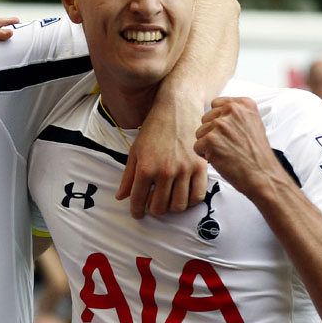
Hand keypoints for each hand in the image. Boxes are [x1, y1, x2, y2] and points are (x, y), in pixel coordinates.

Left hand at [117, 101, 206, 218]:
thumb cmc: (154, 129)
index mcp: (146, 168)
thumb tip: (120, 197)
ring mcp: (185, 170)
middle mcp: (165, 171)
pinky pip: (197, 196)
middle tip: (153, 204)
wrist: (177, 109)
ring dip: (171, 207)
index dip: (136, 211)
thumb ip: (128, 177)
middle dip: (154, 209)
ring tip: (168, 199)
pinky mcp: (200, 167)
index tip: (138, 214)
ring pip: (179, 205)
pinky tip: (183, 194)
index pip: (139, 200)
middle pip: (160, 207)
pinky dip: (189, 201)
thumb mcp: (135, 151)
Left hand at [193, 97, 284, 197]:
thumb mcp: (252, 124)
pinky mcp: (211, 139)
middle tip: (230, 144)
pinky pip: (197, 146)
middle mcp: (232, 111)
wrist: (263, 175)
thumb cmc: (257, 155)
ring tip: (227, 151)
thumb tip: (216, 112)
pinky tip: (222, 158)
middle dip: (213, 133)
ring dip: (209, 144)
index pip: (216, 104)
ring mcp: (221, 124)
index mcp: (244, 104)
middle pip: (206, 118)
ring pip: (200, 132)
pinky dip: (206, 155)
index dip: (218, 120)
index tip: (229, 131)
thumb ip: (235, 115)